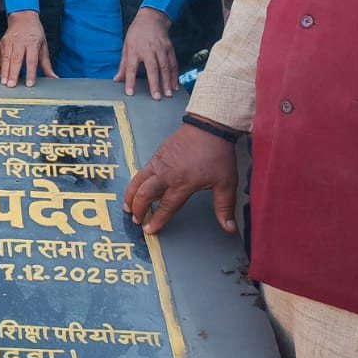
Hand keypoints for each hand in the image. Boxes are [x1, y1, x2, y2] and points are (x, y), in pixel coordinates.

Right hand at [0, 10, 56, 88]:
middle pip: (17, 60)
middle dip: (14, 74)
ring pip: (7, 58)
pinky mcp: (3, 42)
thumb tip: (54, 77)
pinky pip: (0, 55)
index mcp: (33, 43)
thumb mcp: (43, 46)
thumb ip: (47, 64)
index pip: (32, 60)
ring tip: (4, 83)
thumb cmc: (35, 32)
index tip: (29, 83)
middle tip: (12, 85)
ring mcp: (10, 42)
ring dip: (5, 72)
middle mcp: (20, 42)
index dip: (30, 73)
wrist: (23, 17)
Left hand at [116, 7, 177, 99]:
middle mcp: (148, 49)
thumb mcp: (126, 45)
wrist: (151, 18)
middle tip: (156, 97)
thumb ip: (123, 64)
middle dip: (154, 84)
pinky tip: (174, 85)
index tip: (130, 92)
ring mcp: (160, 49)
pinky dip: (174, 75)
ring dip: (167, 82)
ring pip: (165, 67)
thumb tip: (117, 79)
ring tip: (167, 94)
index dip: (130, 81)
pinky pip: (173, 63)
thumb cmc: (136, 33)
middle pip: (152, 68)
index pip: (131, 68)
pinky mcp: (169, 48)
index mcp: (134, 49)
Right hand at [123, 122, 239, 234]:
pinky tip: (136, 187)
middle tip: (136, 220)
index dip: (157, 220)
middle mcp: (167, 175)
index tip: (149, 231)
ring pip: (138, 181)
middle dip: (138, 209)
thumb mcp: (226, 183)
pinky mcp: (157, 154)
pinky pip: (142, 171)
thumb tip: (229, 229)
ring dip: (131, 195)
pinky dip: (135, 182)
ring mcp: (159, 163)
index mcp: (182, 184)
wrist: (208, 127)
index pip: (166, 207)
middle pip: (145, 194)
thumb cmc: (218, 155)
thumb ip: (224, 207)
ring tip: (127, 207)